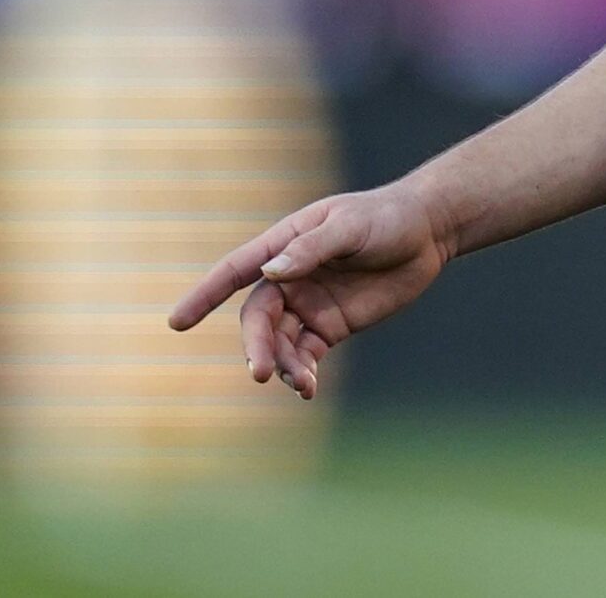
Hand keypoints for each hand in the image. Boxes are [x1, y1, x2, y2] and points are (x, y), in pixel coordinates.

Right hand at [165, 182, 454, 400]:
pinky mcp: (331, 326)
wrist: (428, 232)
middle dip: (256, 346)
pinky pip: (305, 354)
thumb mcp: (350, 226)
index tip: (176, 323)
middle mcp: (289, 278)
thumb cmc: (386, 218)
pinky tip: (307, 388)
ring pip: (279, 342)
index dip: (205, 294)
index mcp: (284, 246)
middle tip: (261, 372)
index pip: (235, 271)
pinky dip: (302, 372)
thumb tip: (271, 273)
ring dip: (282, 365)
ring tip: (300, 384)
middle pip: (257, 318)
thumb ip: (312, 249)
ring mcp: (308, 304)